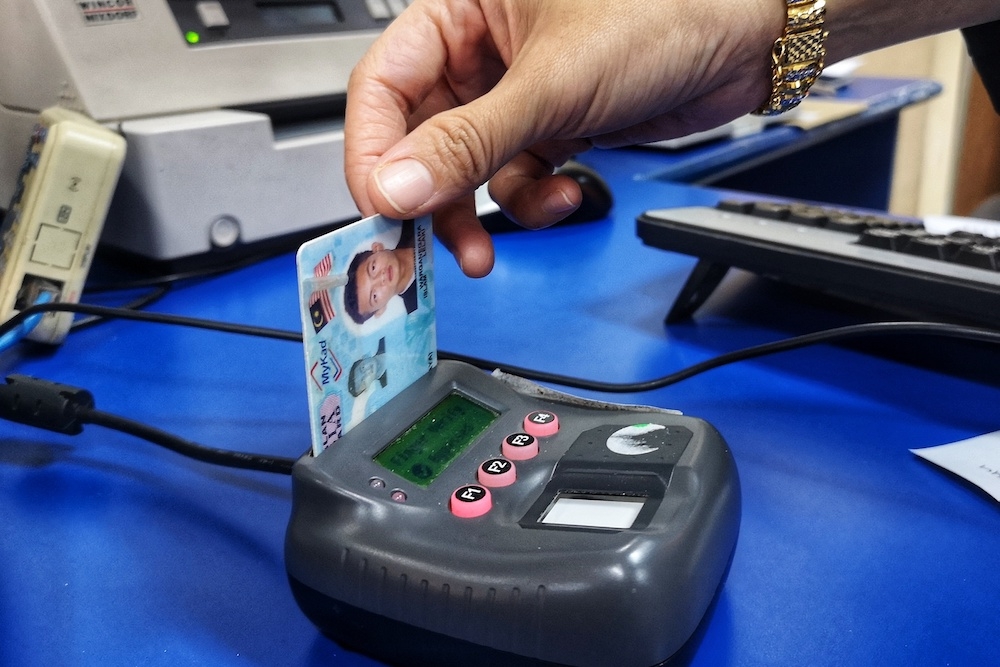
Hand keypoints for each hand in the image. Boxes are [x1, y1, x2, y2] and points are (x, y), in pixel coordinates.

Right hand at [345, 0, 784, 276]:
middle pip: (420, 136)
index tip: (380, 206)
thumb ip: (469, 140)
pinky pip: (518, 177)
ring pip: (469, 167)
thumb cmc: (665, 8)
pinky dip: (533, 201)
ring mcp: (519, 91)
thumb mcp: (552, 82)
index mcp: (461, 8)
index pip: (382, 85)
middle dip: (428, 195)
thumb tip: (397, 185)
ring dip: (478, 211)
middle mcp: (482, 50)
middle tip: (424, 244)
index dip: (372, 150)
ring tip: (484, 247)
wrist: (748, 36)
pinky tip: (560, 197)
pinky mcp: (554, 124)